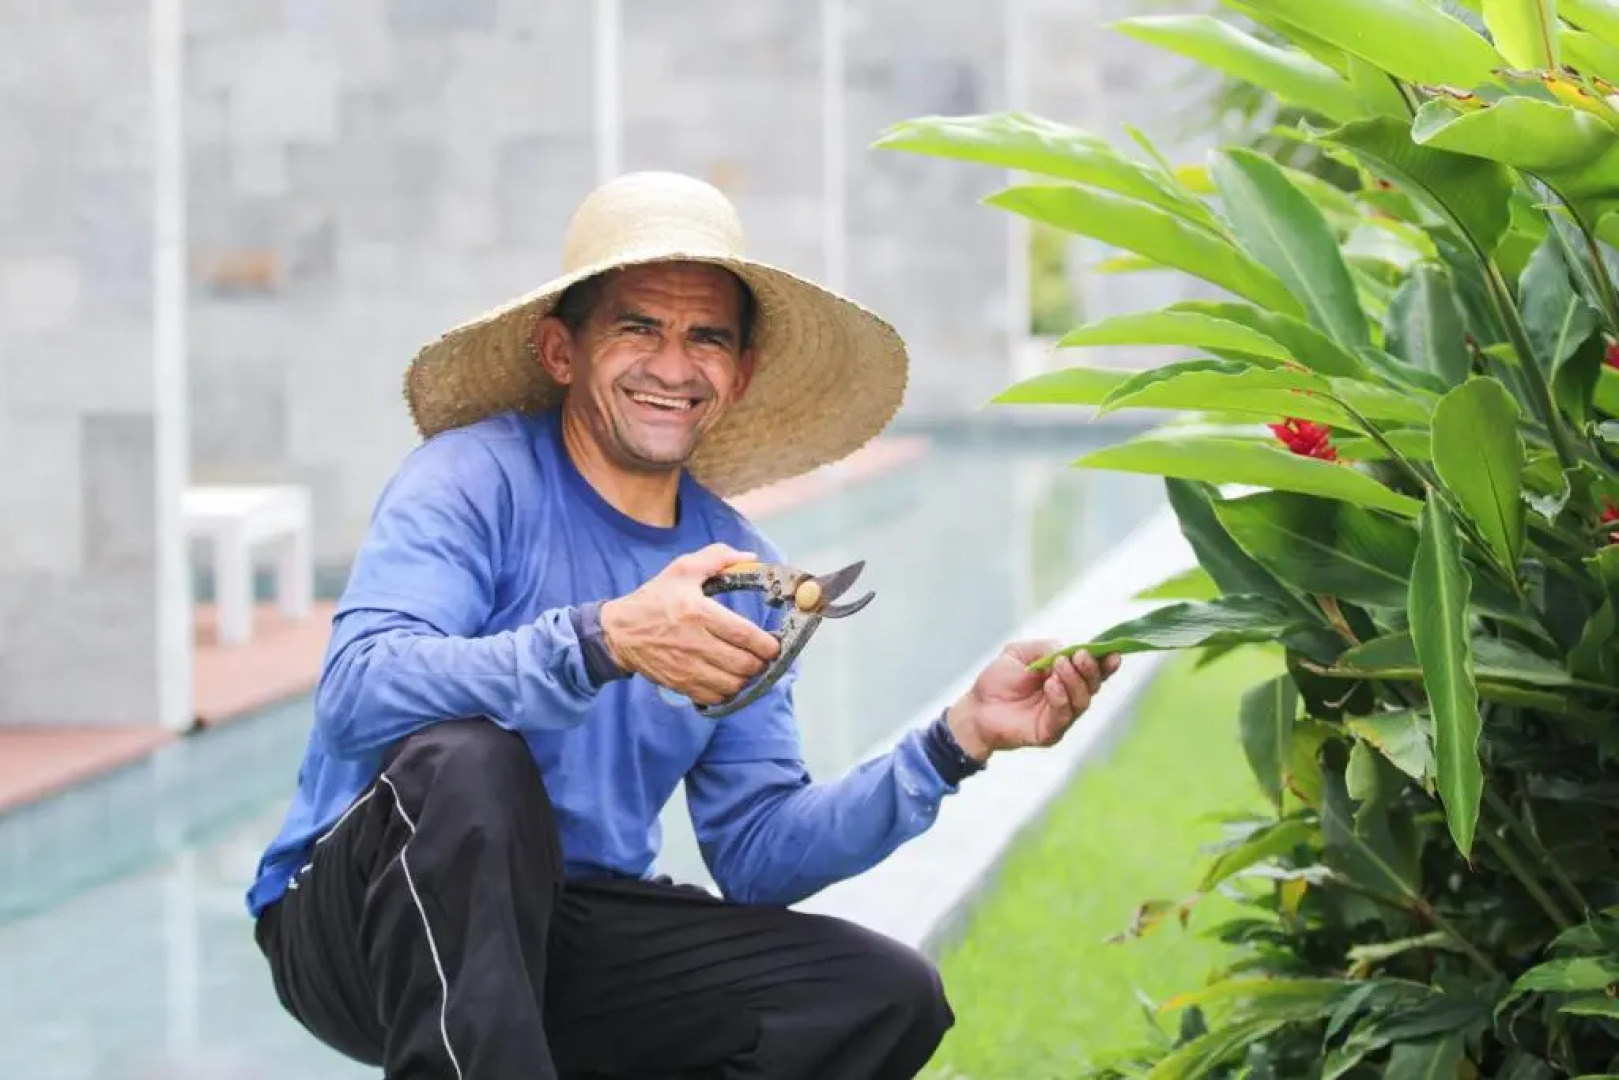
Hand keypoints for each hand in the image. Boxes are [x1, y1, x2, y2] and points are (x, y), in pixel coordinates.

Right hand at [599, 543, 780, 705]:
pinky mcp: (680, 684)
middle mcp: (694, 643)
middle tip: (762, 655)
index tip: (774, 644)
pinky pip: (715, 697)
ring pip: (732, 684)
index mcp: (698, 612)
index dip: (766, 644)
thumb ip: (717, 558)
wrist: (619, 632)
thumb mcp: (682, 570)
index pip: (743, 634)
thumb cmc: (655, 599)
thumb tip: (750, 557)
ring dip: (745, 678)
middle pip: (743, 664)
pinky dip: (727, 691)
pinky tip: (726, 677)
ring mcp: (687, 667)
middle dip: (760, 662)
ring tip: (745, 666)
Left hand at [945, 640, 1120, 763]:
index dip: (1105, 662)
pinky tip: (1051, 685)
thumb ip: (1045, 648)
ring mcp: (1061, 716)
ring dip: (1074, 681)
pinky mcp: (1051, 732)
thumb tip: (1069, 650)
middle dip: (1090, 669)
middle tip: (1079, 655)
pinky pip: (1064, 716)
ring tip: (1059, 666)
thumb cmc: (997, 679)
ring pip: (1082, 700)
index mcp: (1065, 676)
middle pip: (1093, 685)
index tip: (1113, 652)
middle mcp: (1069, 696)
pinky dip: (1061, 698)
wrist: (976, 707)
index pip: (1093, 670)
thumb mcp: (1019, 653)